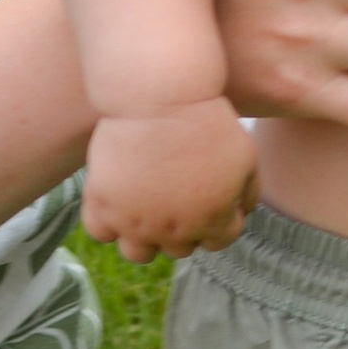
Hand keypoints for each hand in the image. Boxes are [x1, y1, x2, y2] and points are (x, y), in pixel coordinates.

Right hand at [82, 101, 259, 261]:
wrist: (161, 95)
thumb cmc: (207, 118)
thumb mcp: (245, 156)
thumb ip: (247, 193)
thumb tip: (240, 213)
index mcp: (213, 221)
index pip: (217, 241)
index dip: (214, 220)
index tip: (205, 197)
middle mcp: (174, 231)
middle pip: (179, 248)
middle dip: (181, 226)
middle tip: (175, 195)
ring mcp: (135, 222)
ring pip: (139, 253)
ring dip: (144, 235)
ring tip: (144, 207)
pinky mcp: (103, 204)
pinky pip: (100, 232)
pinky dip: (107, 221)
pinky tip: (118, 198)